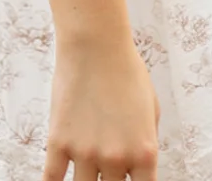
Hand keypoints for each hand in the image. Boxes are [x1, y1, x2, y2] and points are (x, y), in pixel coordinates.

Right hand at [41, 32, 160, 180]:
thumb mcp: (152, 109)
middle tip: (104, 174)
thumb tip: (138, 165)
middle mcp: (116, 158)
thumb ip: (147, 142)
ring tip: (85, 174)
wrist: (96, 44)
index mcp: (144, 153)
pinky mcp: (59, 143)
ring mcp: (86, 153)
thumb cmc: (126, 69)